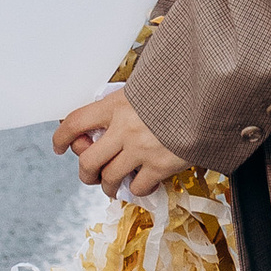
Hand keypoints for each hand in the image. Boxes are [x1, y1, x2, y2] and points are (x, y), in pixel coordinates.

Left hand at [52, 85, 189, 197]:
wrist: (211, 95)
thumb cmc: (181, 84)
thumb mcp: (148, 81)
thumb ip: (129, 96)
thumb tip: (119, 102)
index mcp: (116, 104)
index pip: (75, 123)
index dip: (61, 137)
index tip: (58, 146)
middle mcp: (123, 128)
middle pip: (87, 161)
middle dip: (85, 173)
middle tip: (91, 175)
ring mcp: (141, 149)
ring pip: (110, 178)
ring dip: (109, 185)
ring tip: (115, 186)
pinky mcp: (161, 165)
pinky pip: (139, 187)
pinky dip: (138, 188)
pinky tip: (145, 182)